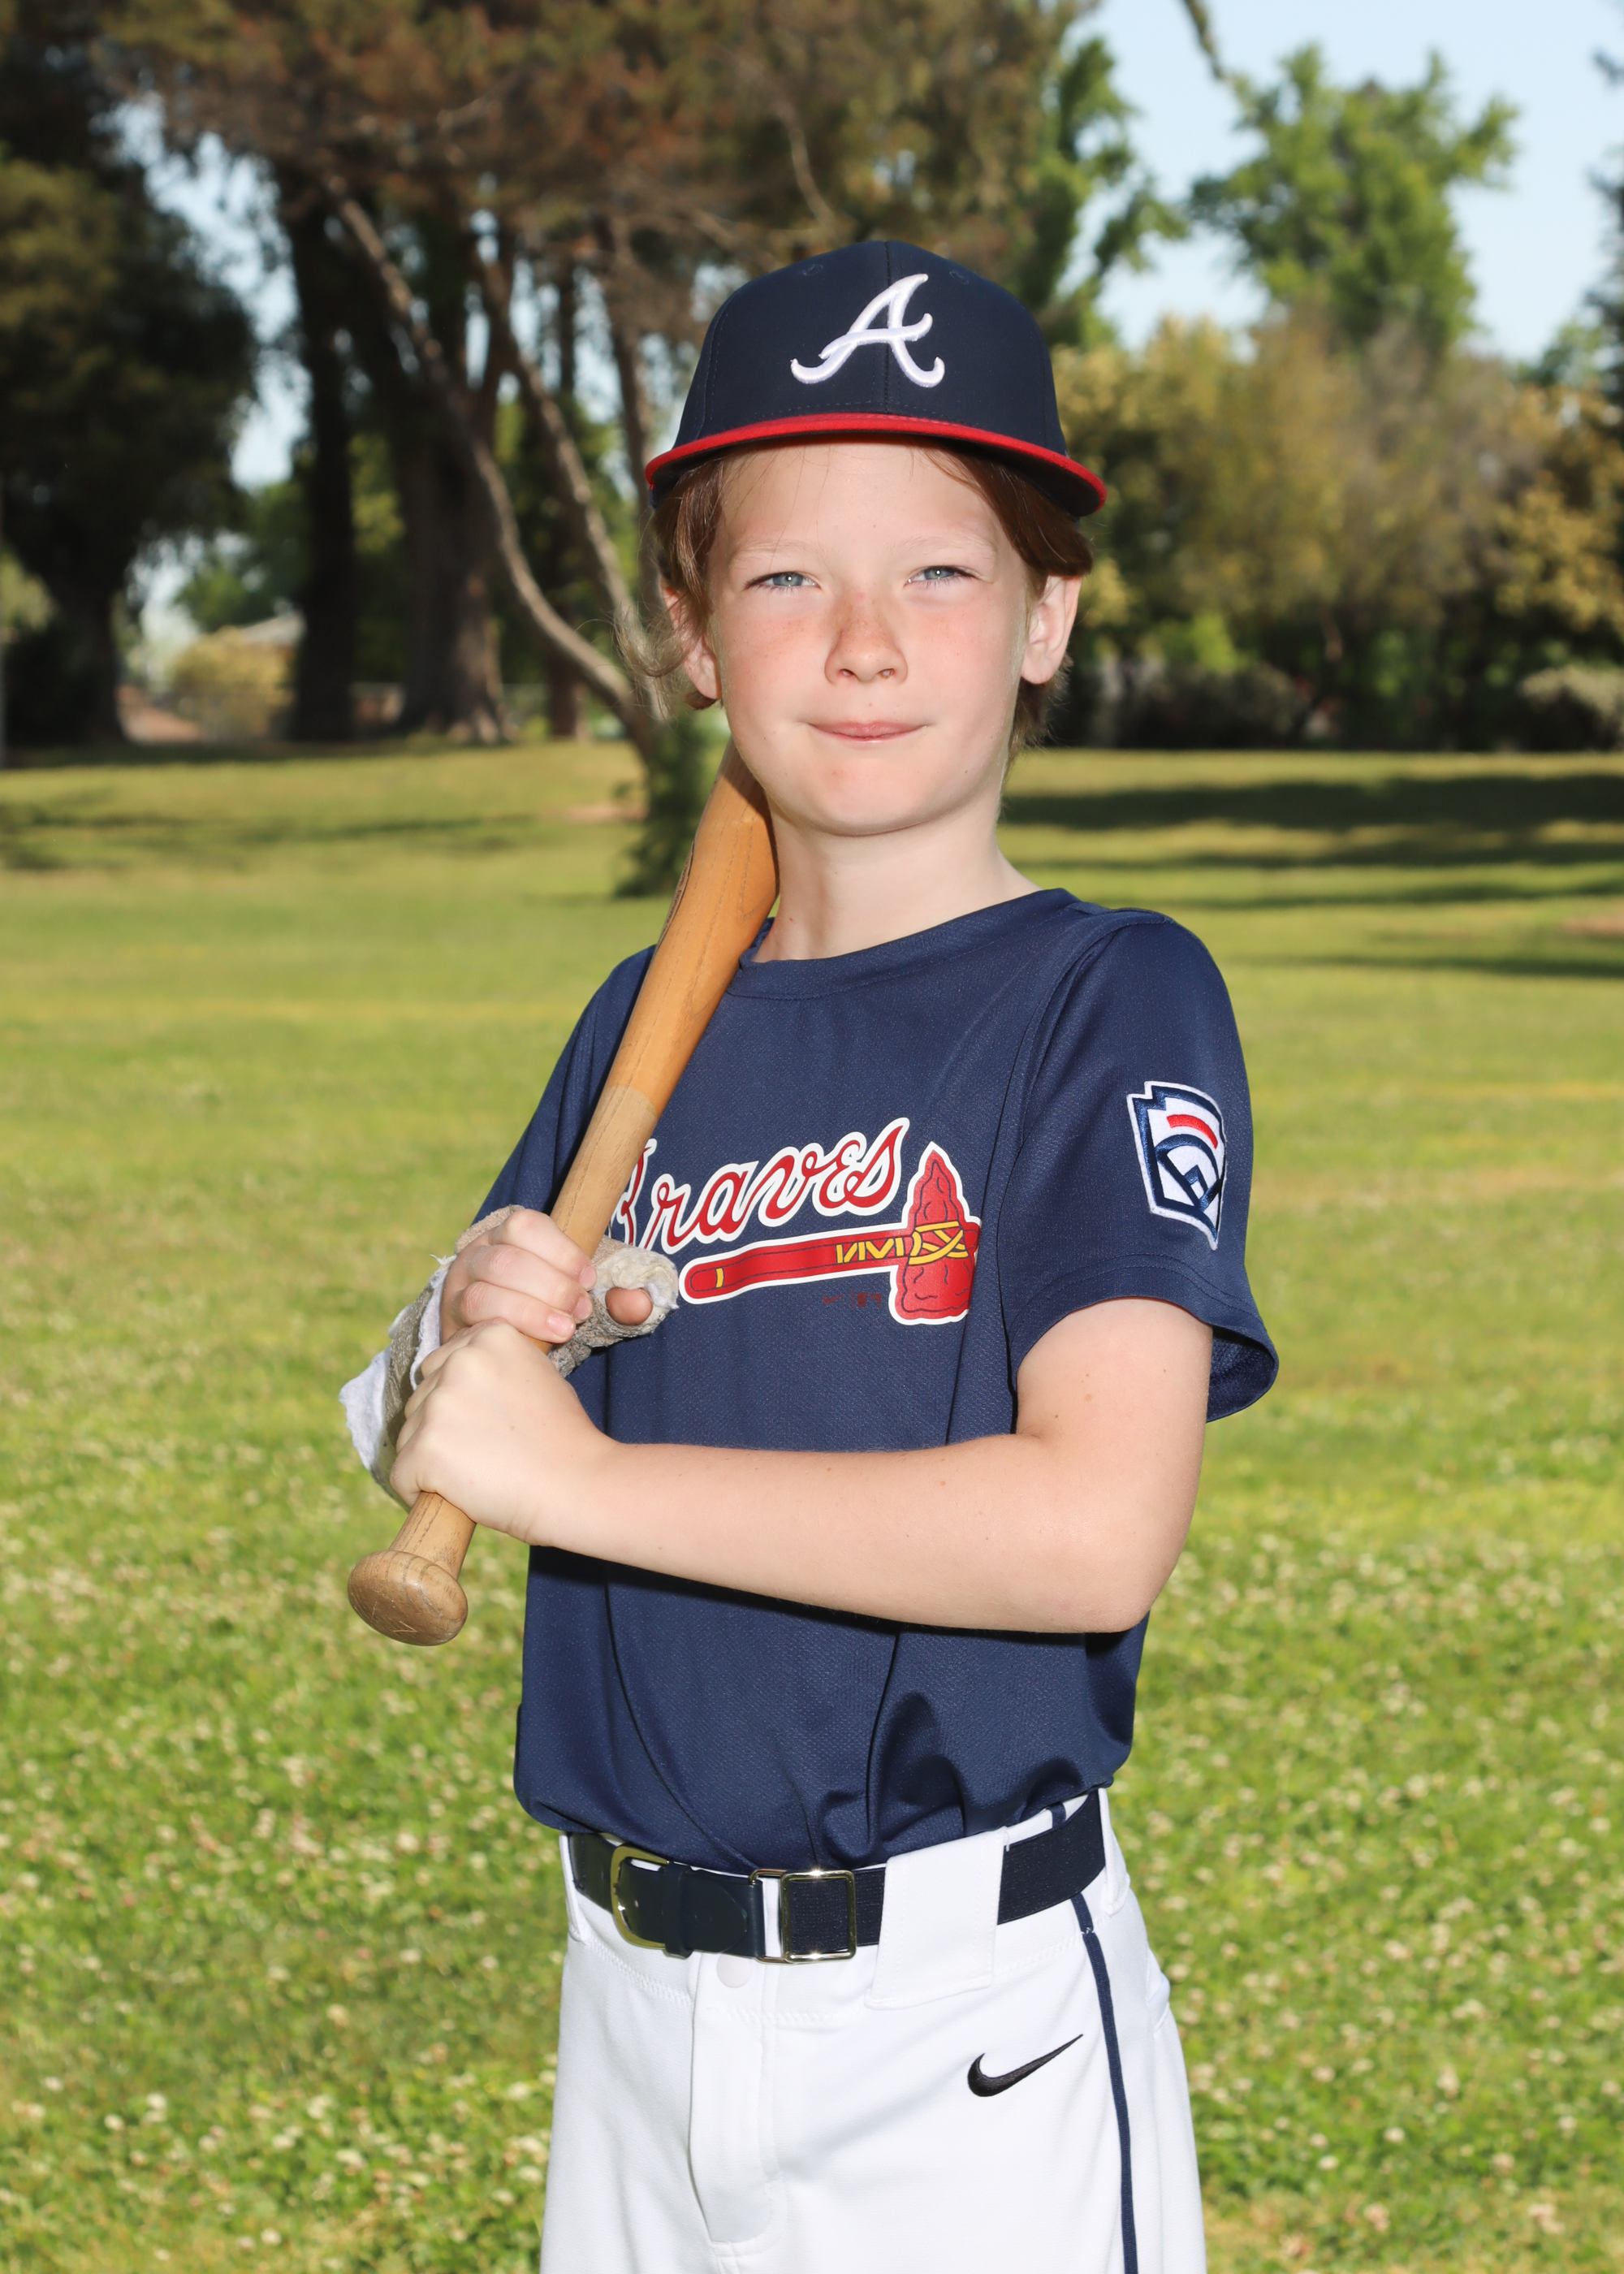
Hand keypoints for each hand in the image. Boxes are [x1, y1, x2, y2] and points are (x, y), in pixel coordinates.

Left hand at [390, 1320, 612, 1543]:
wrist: (579, 1484)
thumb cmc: (565, 1439)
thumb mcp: (538, 1375)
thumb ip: (496, 1366)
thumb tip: (453, 1378)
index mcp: (489, 1336)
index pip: (442, 1365)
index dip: (461, 1401)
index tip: (489, 1424)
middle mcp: (460, 1360)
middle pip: (422, 1398)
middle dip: (441, 1428)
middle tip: (485, 1453)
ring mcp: (440, 1403)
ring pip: (409, 1435)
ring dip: (431, 1458)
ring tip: (476, 1474)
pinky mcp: (426, 1447)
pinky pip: (402, 1474)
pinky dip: (419, 1491)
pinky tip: (456, 1496)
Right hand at [441, 1207, 651, 1344]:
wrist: (507, 1341)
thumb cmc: (554, 1308)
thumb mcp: (589, 1297)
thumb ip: (618, 1300)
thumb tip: (640, 1304)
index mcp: (510, 1233)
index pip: (525, 1225)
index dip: (561, 1251)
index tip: (589, 1280)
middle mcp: (479, 1253)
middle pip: (506, 1260)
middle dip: (551, 1287)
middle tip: (580, 1312)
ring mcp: (459, 1287)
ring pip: (484, 1292)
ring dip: (531, 1312)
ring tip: (564, 1331)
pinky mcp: (452, 1322)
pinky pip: (472, 1324)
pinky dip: (508, 1332)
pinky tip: (533, 1345)